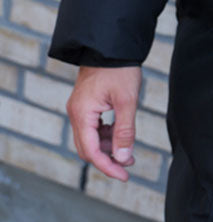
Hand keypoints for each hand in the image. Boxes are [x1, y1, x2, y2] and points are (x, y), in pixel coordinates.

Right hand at [67, 65, 142, 181]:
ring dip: (108, 148)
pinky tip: (120, 135)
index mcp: (82, 114)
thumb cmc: (119, 69)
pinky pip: (92, 128)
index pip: (91, 151)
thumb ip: (125, 131)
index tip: (124, 176)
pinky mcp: (85, 104)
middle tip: (128, 166)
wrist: (112, 45)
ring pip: (90, 139)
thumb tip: (123, 158)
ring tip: (129, 152)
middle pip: (87, 148)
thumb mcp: (126, 101)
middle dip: (108, 159)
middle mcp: (75, 113)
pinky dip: (105, 135)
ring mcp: (78, 108)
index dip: (107, 167)